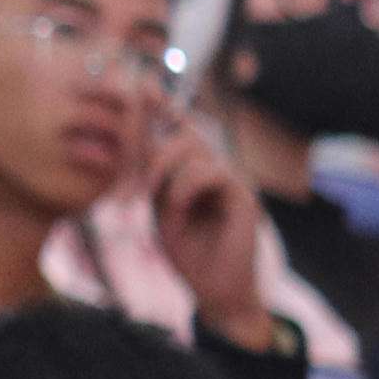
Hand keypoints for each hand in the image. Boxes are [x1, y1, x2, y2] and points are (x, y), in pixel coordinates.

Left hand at [150, 120, 277, 348]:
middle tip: (136, 181)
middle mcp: (216, 167)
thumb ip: (151, 174)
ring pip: (195, 147)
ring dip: (164, 168)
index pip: (180, 127)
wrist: (212, 290)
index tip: (140, 88)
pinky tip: (177, 203)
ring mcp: (232, 179)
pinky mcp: (245, 196)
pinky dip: (187, 183)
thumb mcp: (157, 206)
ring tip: (150, 197)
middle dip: (152, 147)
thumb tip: (134, 137)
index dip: (161, 105)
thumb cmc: (185, 251)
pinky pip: (214, 171)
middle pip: (184, 131)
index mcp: (194, 168)